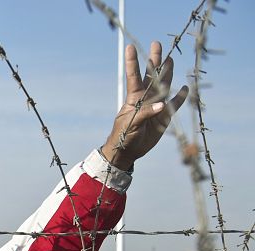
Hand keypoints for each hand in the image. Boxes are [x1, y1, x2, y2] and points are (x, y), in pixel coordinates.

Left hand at [100, 42, 188, 170]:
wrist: (127, 151)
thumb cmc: (123, 135)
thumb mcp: (131, 123)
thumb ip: (145, 113)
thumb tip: (162, 105)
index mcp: (134, 97)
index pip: (134, 76)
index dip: (133, 62)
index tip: (130, 46)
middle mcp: (146, 98)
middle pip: (152, 75)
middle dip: (154, 60)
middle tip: (156, 43)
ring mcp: (156, 106)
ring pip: (164, 85)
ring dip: (168, 73)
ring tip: (170, 59)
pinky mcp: (164, 117)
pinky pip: (174, 104)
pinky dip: (180, 97)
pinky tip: (185, 88)